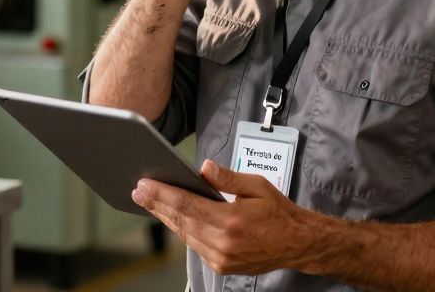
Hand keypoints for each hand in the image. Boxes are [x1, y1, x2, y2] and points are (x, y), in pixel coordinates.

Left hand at [132, 159, 317, 275]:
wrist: (296, 243)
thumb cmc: (278, 212)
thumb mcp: (257, 186)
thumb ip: (228, 178)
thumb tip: (205, 168)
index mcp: (232, 220)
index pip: (187, 205)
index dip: (162, 194)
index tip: (144, 185)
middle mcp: (224, 242)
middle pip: (181, 221)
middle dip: (157, 204)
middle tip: (139, 191)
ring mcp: (221, 257)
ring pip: (185, 235)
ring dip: (167, 218)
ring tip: (151, 202)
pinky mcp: (221, 266)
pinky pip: (195, 245)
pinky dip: (183, 230)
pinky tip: (174, 218)